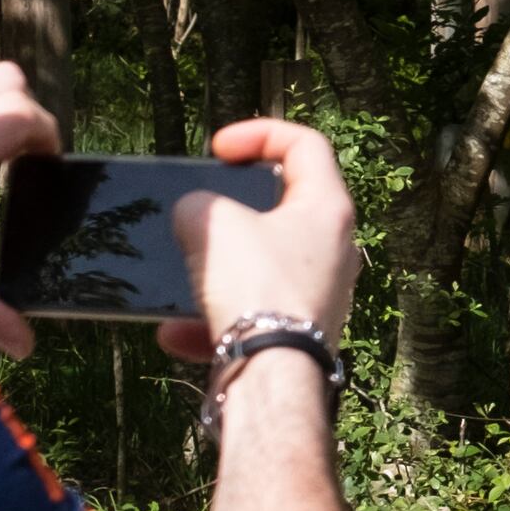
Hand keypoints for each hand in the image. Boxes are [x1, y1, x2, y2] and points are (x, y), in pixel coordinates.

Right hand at [156, 116, 358, 367]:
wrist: (271, 377)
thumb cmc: (255, 287)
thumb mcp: (212, 224)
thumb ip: (198, 205)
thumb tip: (195, 217)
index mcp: (328, 208)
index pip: (305, 144)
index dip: (259, 133)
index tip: (217, 149)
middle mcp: (334, 250)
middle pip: (282, 209)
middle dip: (231, 210)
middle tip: (201, 211)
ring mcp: (318, 295)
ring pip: (259, 268)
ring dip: (213, 272)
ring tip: (180, 277)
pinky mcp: (297, 336)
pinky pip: (248, 317)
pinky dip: (210, 322)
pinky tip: (175, 333)